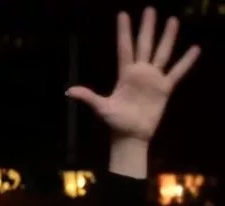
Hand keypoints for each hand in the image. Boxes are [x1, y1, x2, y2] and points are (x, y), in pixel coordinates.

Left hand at [66, 7, 200, 142]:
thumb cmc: (115, 122)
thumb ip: (87, 96)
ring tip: (172, 20)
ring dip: (167, 38)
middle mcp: (139, 72)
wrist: (130, 136)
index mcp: (124, 74)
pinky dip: (186, 61)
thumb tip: (68, 91)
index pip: (124, 48)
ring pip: (162, 53)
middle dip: (147, 28)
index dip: (124, 32)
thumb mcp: (101, 107)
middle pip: (144, 45)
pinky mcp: (164, 88)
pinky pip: (177, 72)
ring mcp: (153, 79)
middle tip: (150, 9)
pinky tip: (194, 48)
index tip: (123, 14)